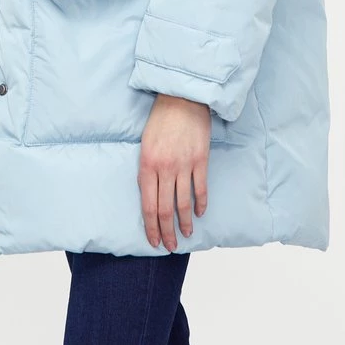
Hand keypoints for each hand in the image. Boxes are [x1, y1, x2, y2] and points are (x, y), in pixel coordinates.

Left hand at [137, 93, 210, 250]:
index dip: (151, 227)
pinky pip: (200, 188)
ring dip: (184, 223)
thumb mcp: (145, 144)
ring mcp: (183, 165)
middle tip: (170, 246)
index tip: (153, 241)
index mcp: (147, 165)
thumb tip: (150, 193)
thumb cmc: (160, 119)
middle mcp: (164, 169)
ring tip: (186, 234)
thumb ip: (147, 169)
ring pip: (183, 203)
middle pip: (165, 209)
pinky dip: (200, 203)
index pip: (148, 206)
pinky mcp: (200, 160)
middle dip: (166, 232)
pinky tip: (199, 213)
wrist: (181, 98)